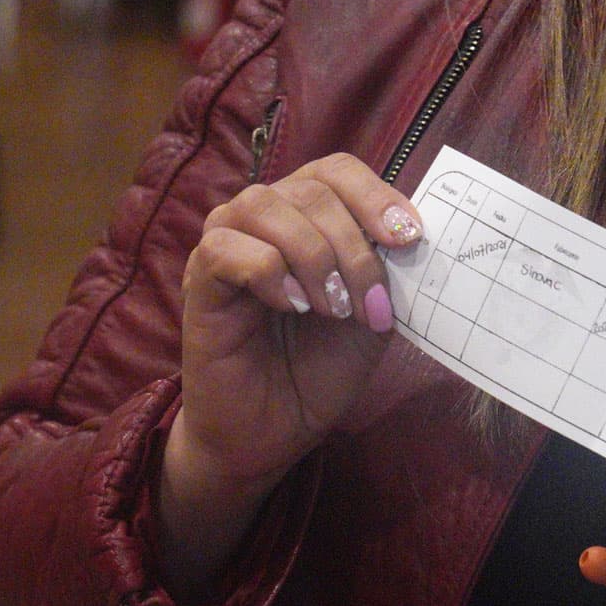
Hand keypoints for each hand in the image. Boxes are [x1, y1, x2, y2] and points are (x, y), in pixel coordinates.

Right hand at [167, 154, 420, 505]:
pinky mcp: (197, 279)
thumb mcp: (370, 314)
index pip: (336, 171)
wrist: (273, 433)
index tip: (409, 237)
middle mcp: (262, 219)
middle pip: (310, 188)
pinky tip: (290, 307)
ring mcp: (225, 243)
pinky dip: (269, 273)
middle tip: (367, 305)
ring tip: (330, 308)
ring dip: (313, 255)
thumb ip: (385, 270)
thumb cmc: (316, 371)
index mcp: (304, 217)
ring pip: (266, 205)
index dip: (374, 194)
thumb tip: (405, 232)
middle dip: (353, 246)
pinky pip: (227, 248)